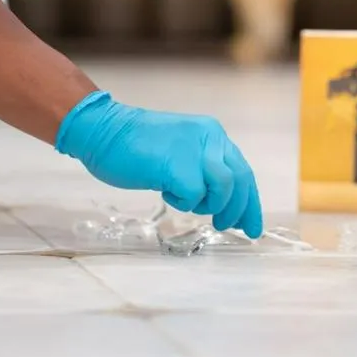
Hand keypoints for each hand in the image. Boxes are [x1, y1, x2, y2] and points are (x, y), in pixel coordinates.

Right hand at [56, 91, 262, 238]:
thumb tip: (225, 202)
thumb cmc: (138, 146)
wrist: (105, 131)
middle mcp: (210, 137)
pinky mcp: (177, 164)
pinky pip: (195, 195)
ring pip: (224, 188)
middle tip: (225, 226)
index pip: (243, 171)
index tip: (251, 226)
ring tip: (188, 203)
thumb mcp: (183, 151)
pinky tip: (166, 192)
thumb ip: (204, 168)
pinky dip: (183, 202)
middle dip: (238, 210)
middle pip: (241, 180)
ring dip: (209, 204)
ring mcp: (195, 149)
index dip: (250, 202)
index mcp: (213, 134)